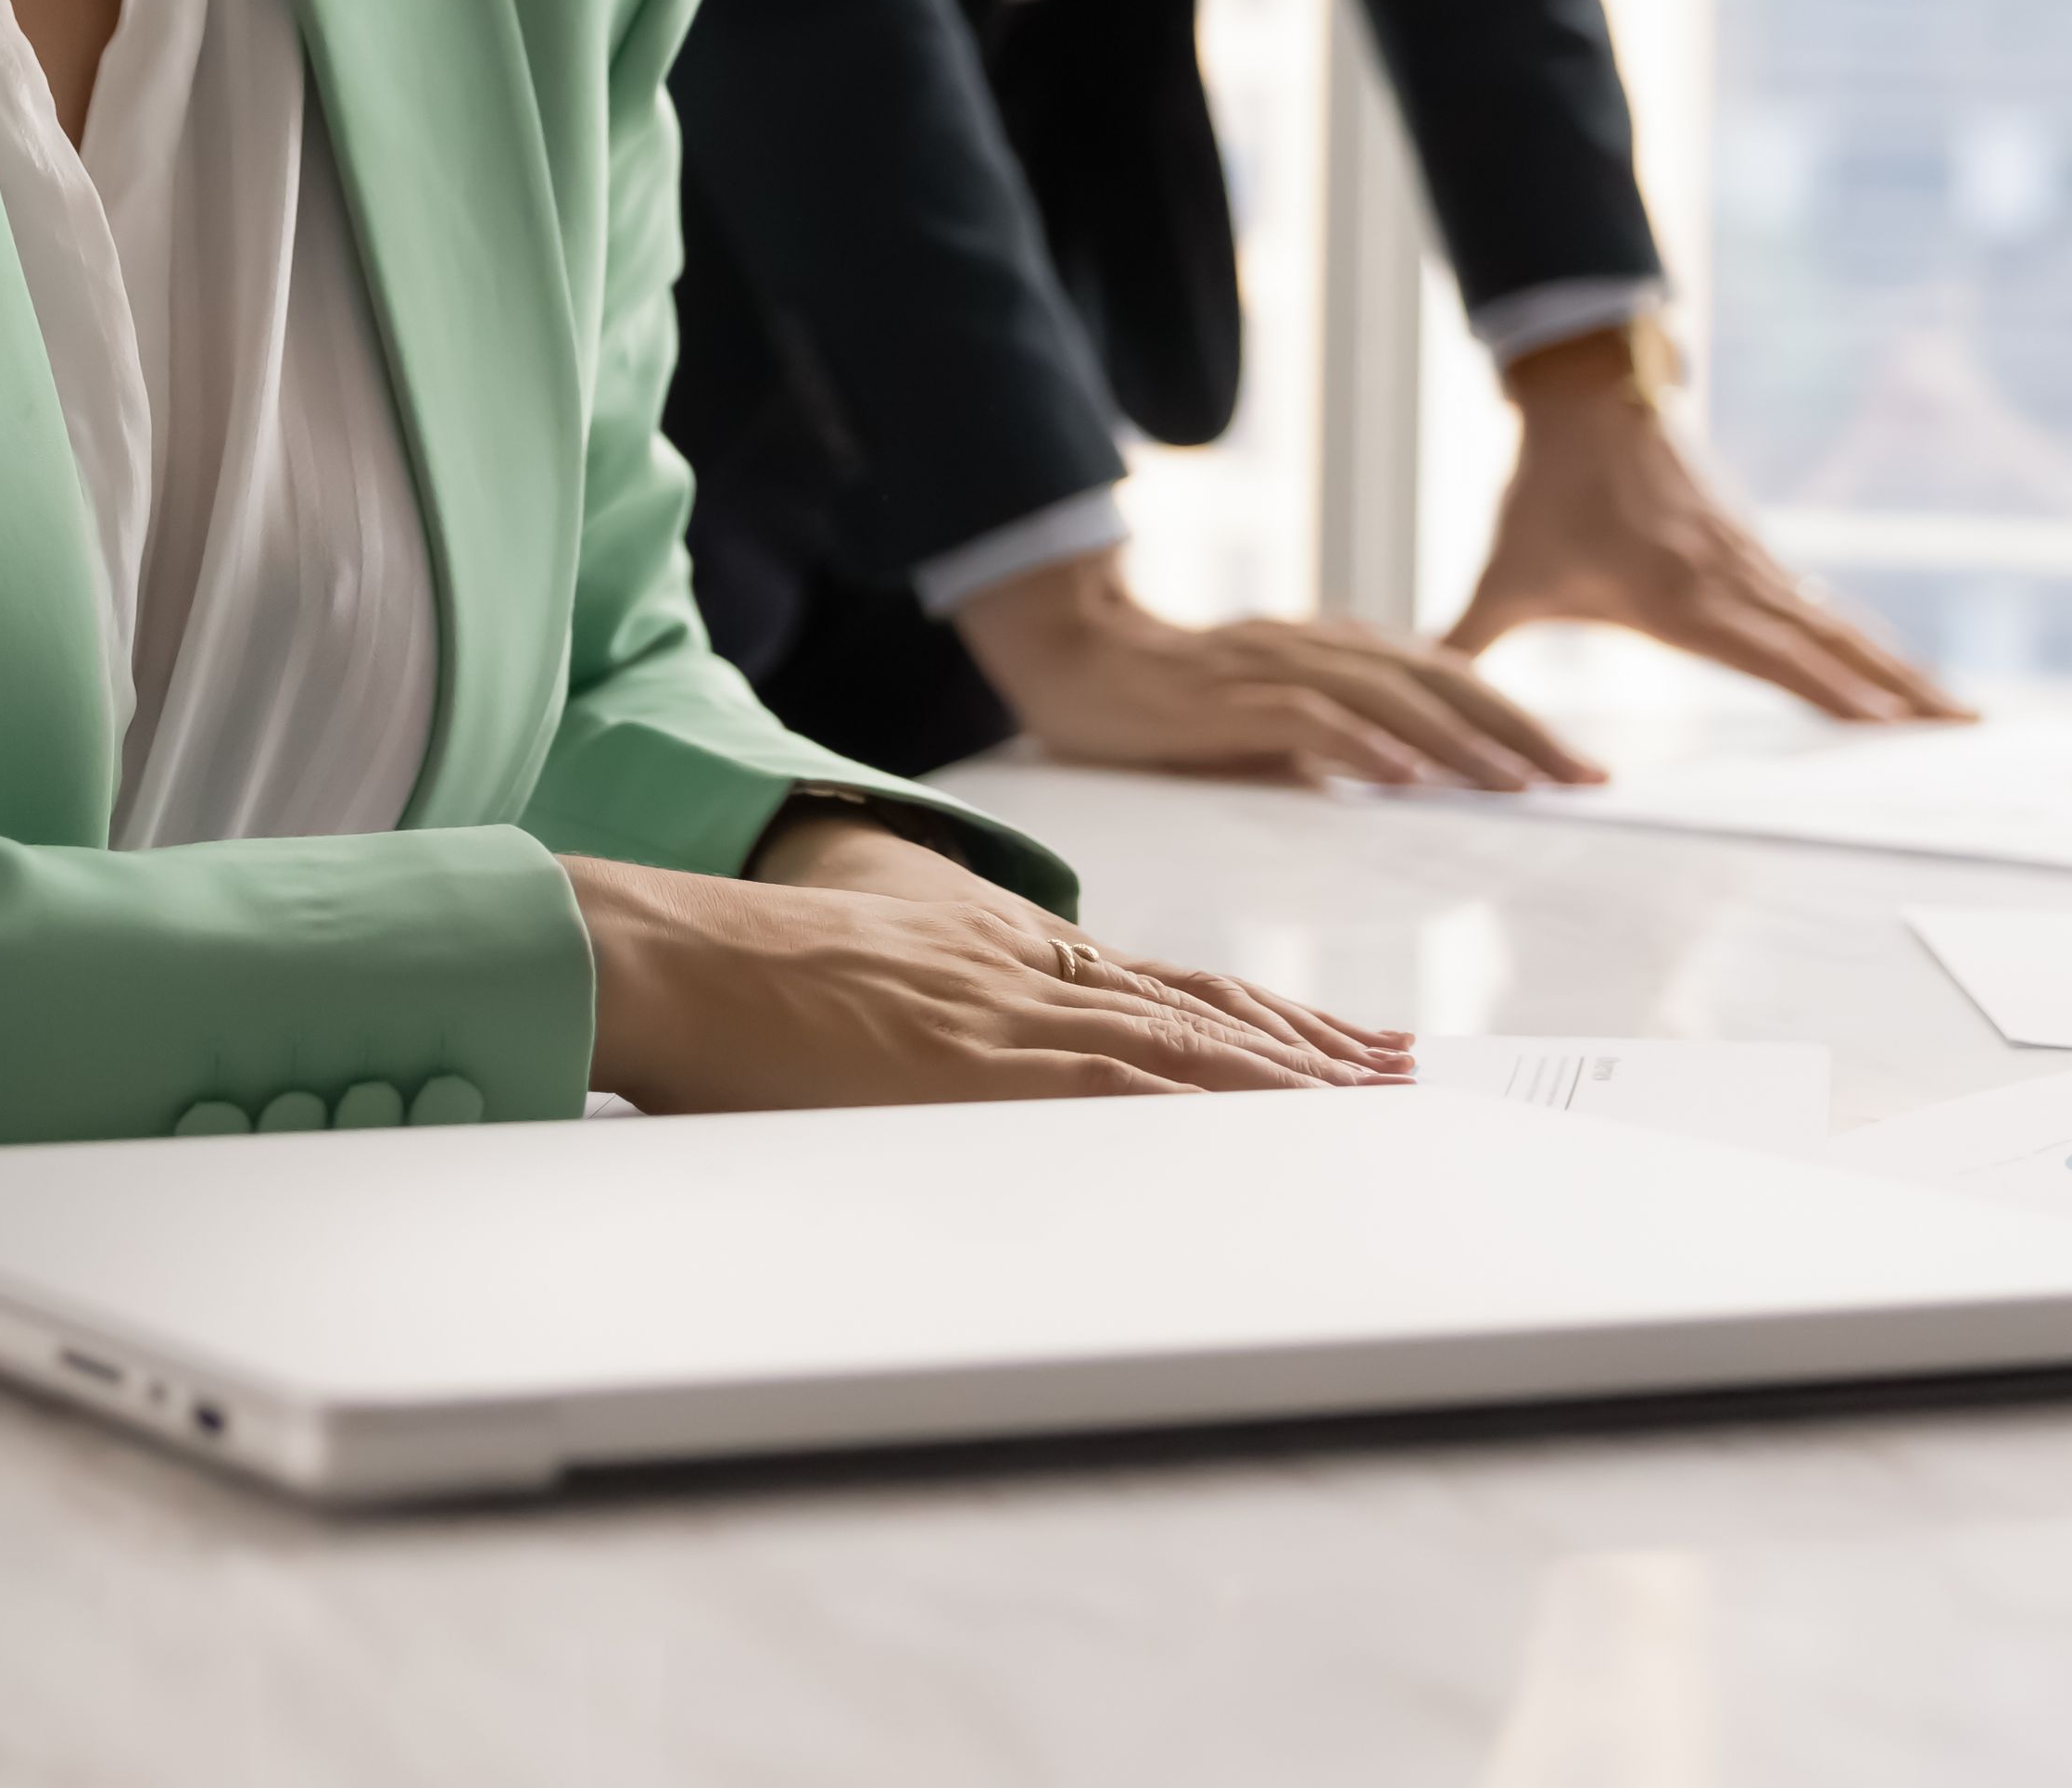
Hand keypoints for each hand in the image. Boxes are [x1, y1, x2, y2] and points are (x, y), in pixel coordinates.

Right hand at [565, 832, 1404, 1112]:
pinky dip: (1202, 1097)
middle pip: (1194, 1006)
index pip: (1155, 986)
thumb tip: (947, 1063)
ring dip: (1286, 1071)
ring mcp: (1001, 1012)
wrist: (668, 952)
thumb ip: (924, 1014)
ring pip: (1179, 1038)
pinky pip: (1114, 1081)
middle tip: (1403, 1068)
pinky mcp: (973, 1062)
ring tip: (1374, 1097)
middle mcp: (1018, 970)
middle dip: (1305, 1042)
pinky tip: (1262, 1118)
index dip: (1254, 1017)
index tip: (1332, 1041)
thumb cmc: (734, 981)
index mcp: (992, 953)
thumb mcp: (857, 977)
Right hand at [952, 543, 1604, 786]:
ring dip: (1457, 742)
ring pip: (1387, 697)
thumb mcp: (1278, 716)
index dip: (1521, 719)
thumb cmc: (1181, 701)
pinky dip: (1359, 743)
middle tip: (1582, 779)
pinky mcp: (1227, 694)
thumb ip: (1342, 739)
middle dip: (1518, 731)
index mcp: (1340, 649)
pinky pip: (1306, 717)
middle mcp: (1320, 644)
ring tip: (1516, 784)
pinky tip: (1402, 775)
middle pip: (1440, 681)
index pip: (1451, 679)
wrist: (1078, 654)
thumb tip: (1413, 784)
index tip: (1582, 769)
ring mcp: (1275, 663)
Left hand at [1444, 366, 1961, 724]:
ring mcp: (1756, 567)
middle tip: (1968, 734)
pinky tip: (1905, 680)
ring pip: (1842, 628)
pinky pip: (1826, 612)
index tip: (1895, 726)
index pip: (1772, 655)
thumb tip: (1418, 703)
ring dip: (1903, 672)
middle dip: (1901, 693)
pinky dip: (1872, 646)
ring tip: (1961, 718)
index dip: (1834, 691)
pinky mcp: (1759, 556)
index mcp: (1681, 596)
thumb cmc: (1543, 497)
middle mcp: (1734, 583)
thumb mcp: (1505, 575)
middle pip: (1834, 646)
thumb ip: (1464, 644)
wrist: (1584, 400)